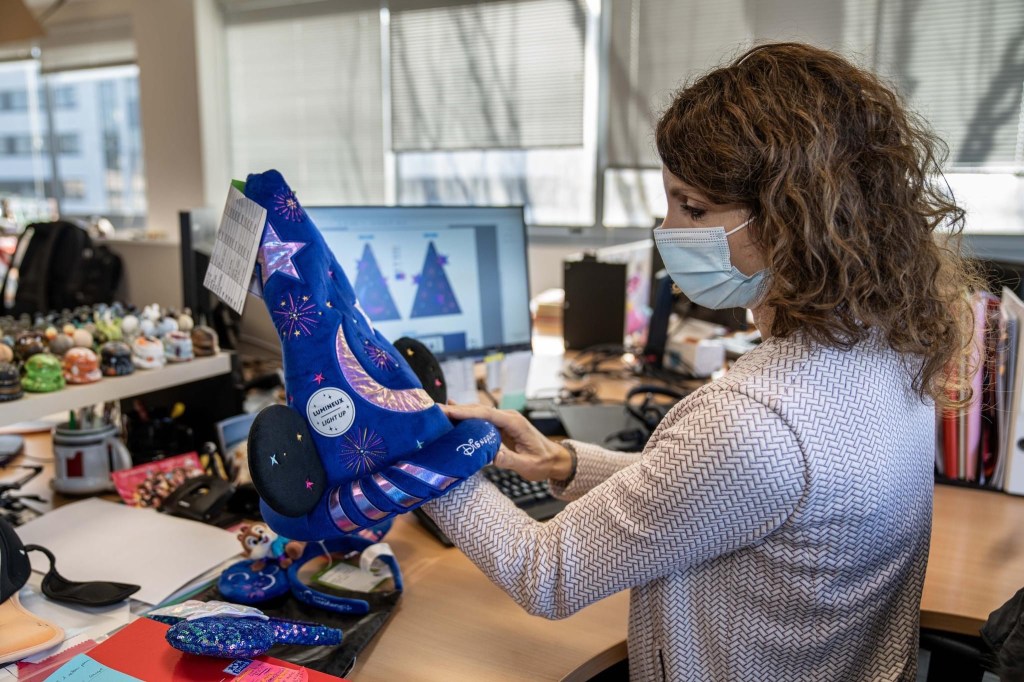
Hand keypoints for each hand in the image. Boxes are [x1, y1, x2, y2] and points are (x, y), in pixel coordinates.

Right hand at [440, 403, 572, 481]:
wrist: (554, 459)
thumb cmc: (543, 462)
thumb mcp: (527, 465)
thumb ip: (509, 460)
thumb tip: (490, 457)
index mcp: (514, 423)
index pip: (486, 414)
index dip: (466, 412)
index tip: (448, 410)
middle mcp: (507, 417)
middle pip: (478, 410)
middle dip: (457, 409)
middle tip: (435, 410)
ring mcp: (503, 421)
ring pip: (478, 413)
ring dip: (459, 411)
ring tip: (438, 411)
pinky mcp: (500, 427)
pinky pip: (481, 420)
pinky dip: (466, 417)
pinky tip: (452, 412)